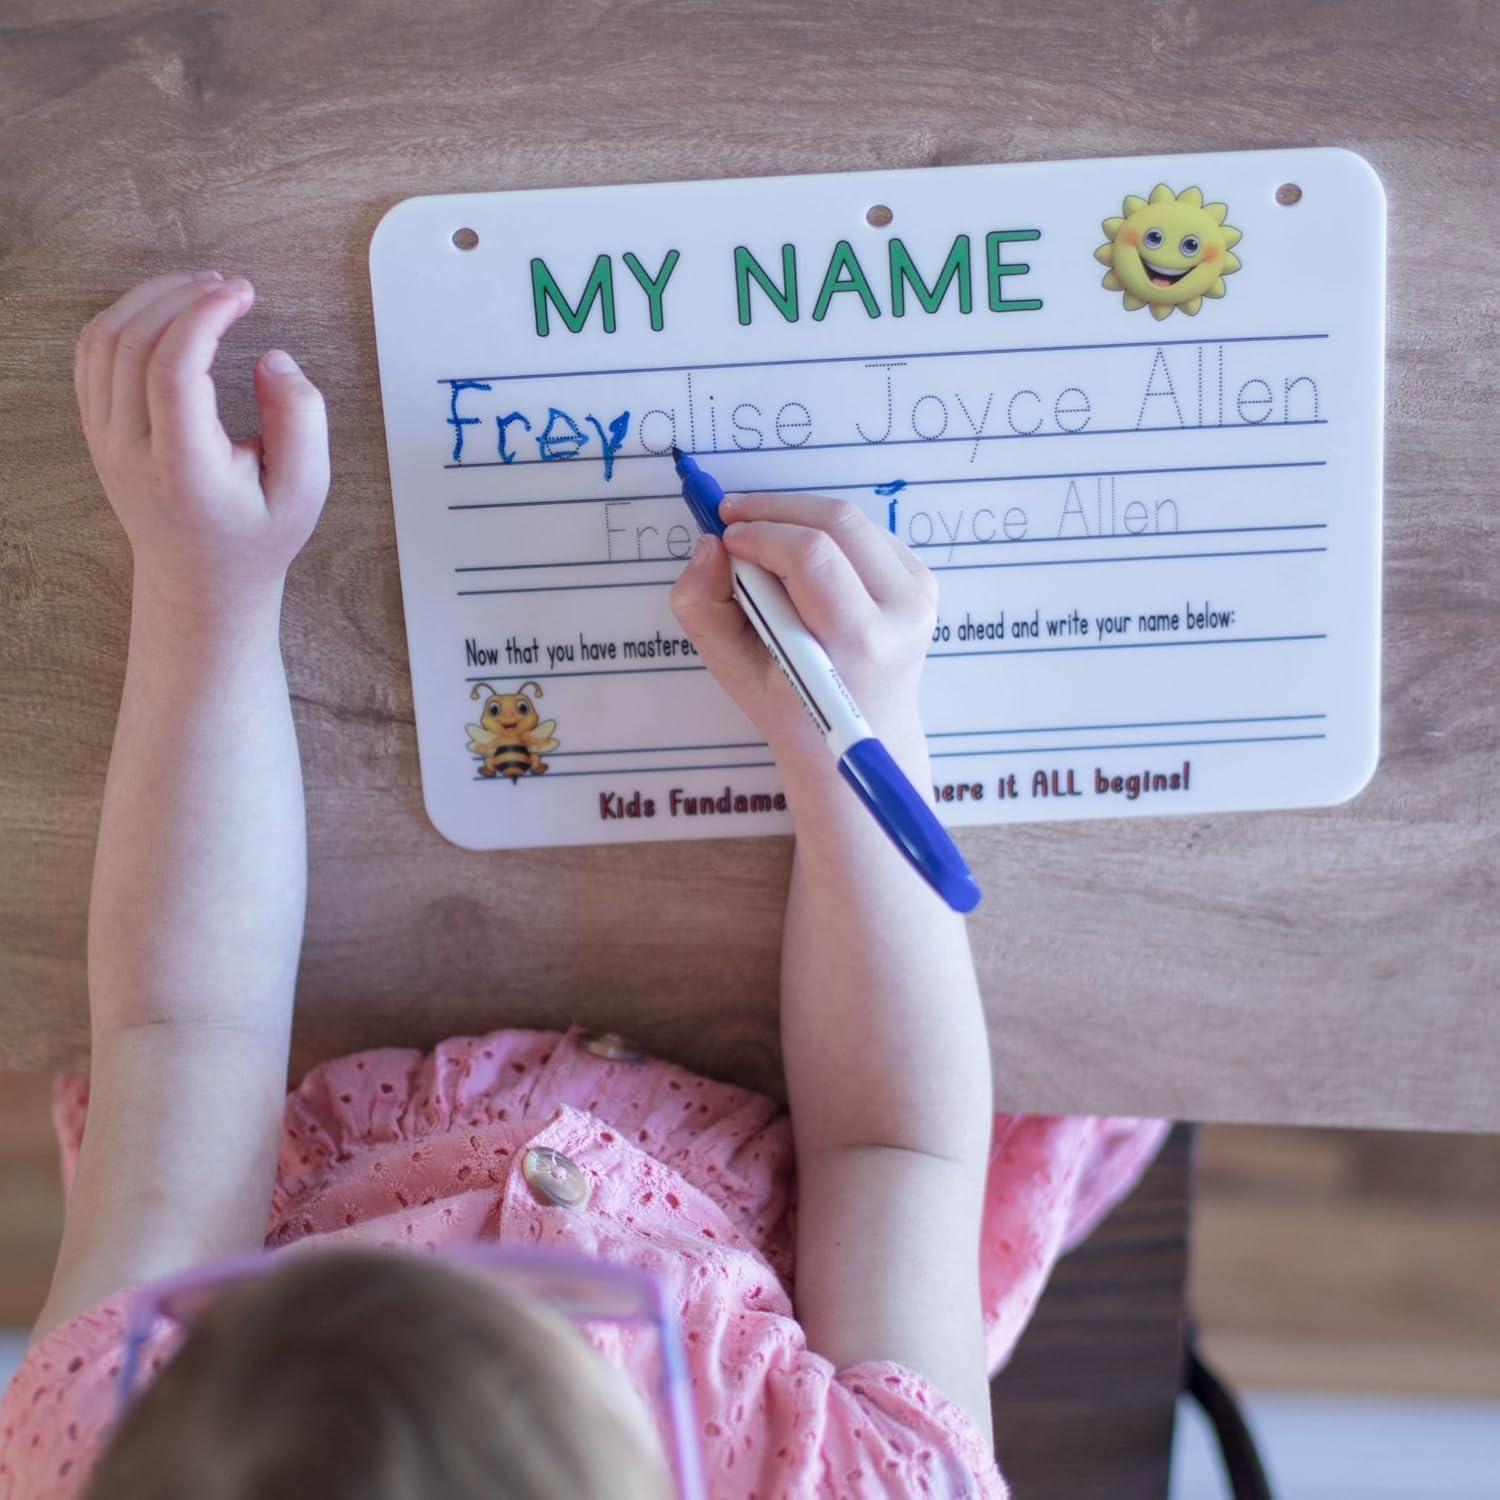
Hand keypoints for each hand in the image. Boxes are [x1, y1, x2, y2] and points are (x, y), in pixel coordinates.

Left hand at [74, 271, 329, 608]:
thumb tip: (272, 358)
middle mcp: (131, 451)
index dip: (205, 317)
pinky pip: (91, 355)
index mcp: (183, 468)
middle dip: (181, 296)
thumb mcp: (306, 491)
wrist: (200, 582)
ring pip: (104, 340)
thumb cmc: (255, 537)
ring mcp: (104, 440)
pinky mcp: (97, 431)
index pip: (174, 368)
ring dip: (150, 300)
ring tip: (199, 289)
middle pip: (134, 342)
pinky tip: (164, 312)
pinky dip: (125, 318)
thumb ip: (301, 421)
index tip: (242, 294)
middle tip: (227, 286)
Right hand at [670, 493, 938, 772]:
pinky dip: (822, 529)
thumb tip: (709, 546)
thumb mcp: (734, 672)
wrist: (864, 730)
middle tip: (731, 516)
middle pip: (837, 523)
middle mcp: (902, 613)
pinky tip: (798, 554)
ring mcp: (919, 593)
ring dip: (797, 514)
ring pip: (850, 520)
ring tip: (758, 533)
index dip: (761, 533)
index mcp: (861, 643)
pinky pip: (864, 532)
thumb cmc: (796, 709)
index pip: (812, 557)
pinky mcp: (922, 580)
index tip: (724, 536)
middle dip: (775, 509)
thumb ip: (704, 609)